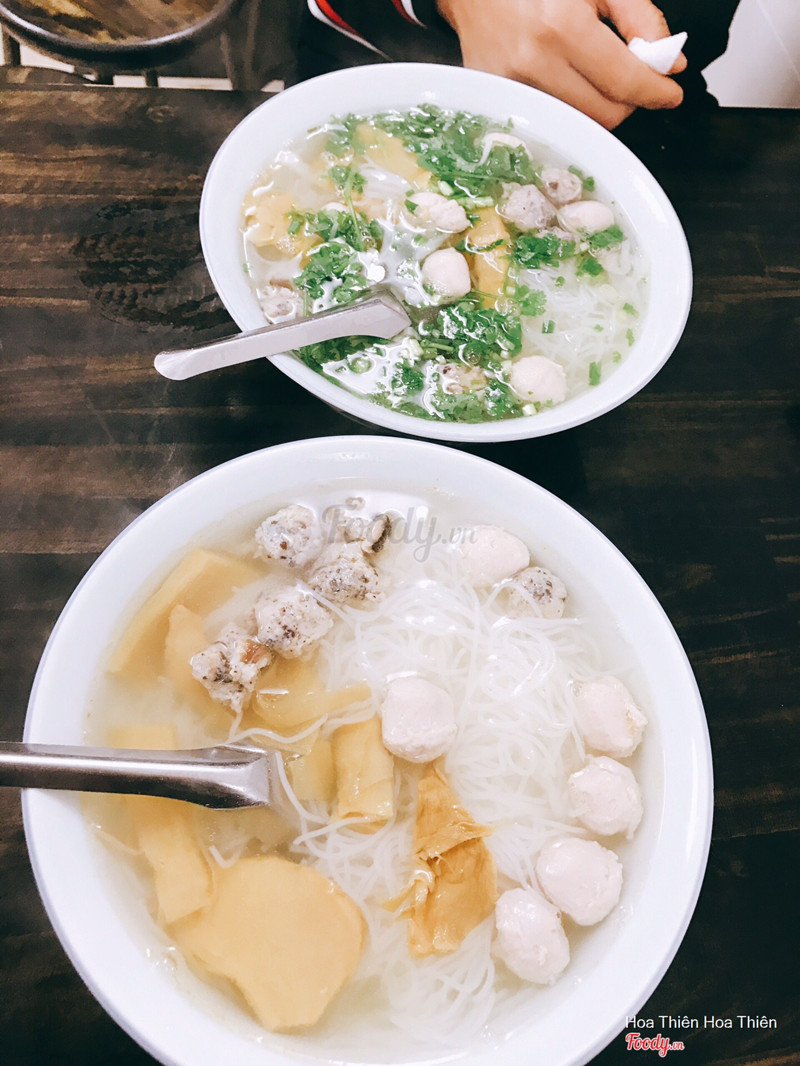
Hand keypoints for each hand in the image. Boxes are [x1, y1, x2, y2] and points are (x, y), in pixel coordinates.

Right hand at [436, 0, 686, 128]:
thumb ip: (639, 18)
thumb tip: (668, 64)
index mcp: (561, 27)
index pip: (623, 82)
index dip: (654, 92)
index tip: (670, 93)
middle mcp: (533, 63)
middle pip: (603, 115)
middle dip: (627, 102)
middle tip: (630, 78)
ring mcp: (511, 86)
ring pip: (577, 122)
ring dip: (595, 105)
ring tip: (592, 73)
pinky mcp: (496, 99)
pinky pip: (548, 119)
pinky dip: (567, 106)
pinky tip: (564, 80)